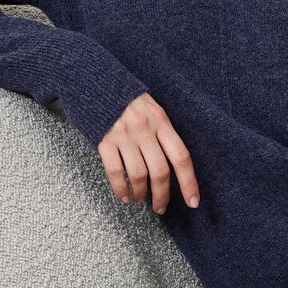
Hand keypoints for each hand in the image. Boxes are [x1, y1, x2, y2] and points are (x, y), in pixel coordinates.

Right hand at [98, 92, 199, 214]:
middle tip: (161, 207)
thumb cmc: (125, 97)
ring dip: (141, 193)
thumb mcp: (151, 107)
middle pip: (160, 171)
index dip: (189, 182)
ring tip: (140, 199)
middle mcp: (145, 129)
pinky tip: (124, 195)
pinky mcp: (104, 140)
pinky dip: (121, 188)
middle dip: (163, 195)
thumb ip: (161, 131)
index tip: (193, 201)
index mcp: (161, 121)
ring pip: (139, 175)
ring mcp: (124, 135)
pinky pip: (115, 171)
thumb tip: (171, 163)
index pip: (181, 157)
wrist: (94, 80)